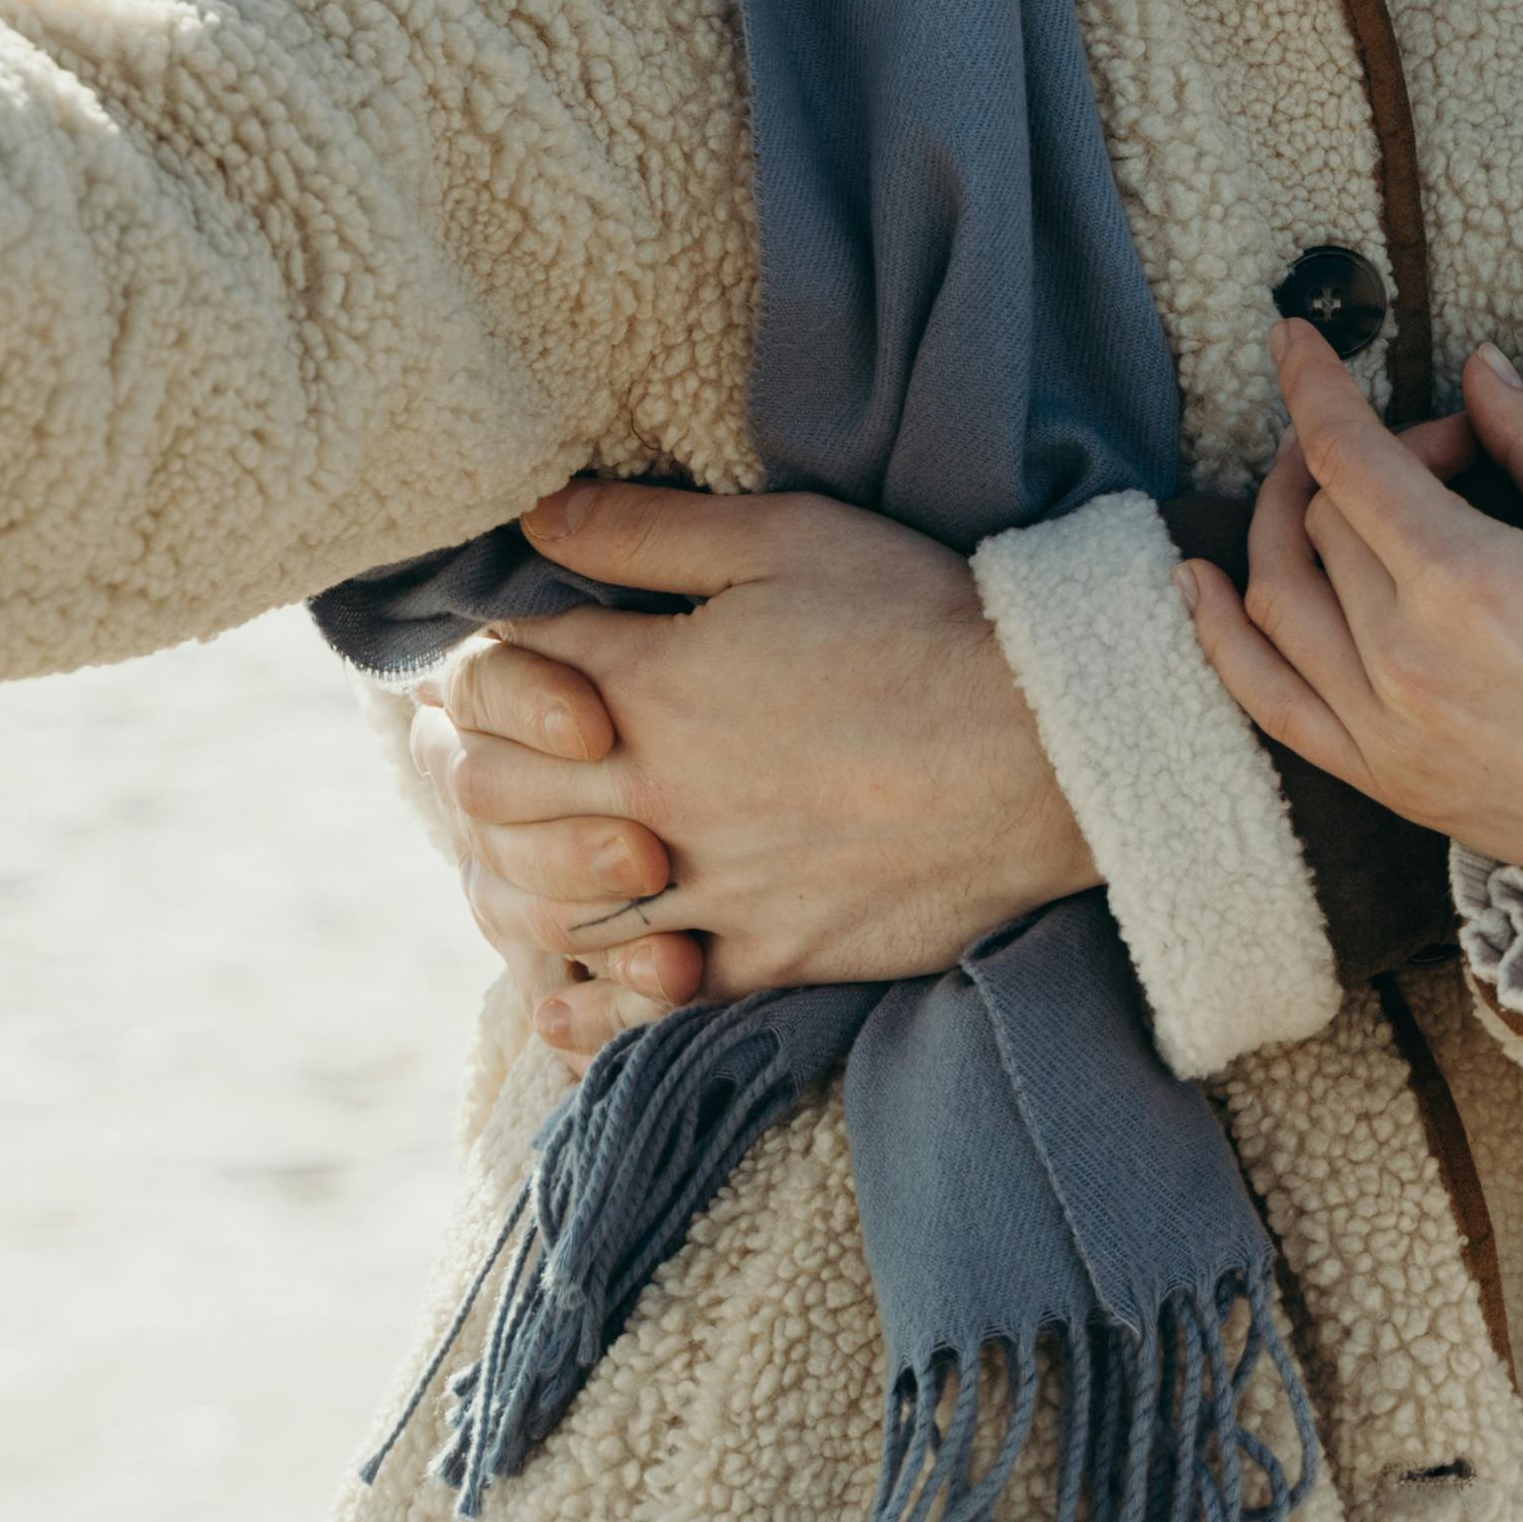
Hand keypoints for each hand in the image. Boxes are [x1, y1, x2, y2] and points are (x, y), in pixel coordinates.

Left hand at [428, 484, 1094, 1055]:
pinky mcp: (767, 960)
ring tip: (510, 859)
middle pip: (499, 794)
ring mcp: (708, 889)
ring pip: (551, 903)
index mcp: (651, 685)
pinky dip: (591, 1001)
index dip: (474, 660)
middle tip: (477, 750)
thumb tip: (533, 518)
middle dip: (475, 763)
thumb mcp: (786, 537)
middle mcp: (655, 796)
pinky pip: (646, 1003)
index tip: (475, 658)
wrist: (1047, 749)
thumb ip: (648, 532)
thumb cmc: (922, 622)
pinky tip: (561, 996)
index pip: (504, 673)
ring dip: (512, 878)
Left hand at [1183, 327, 1522, 884]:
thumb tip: (1478, 370)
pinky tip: (1201, 583)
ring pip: (1280, 596)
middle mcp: (1405, 655)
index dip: (1313, 384)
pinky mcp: (1386, 781)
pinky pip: (1270, 701)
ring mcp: (1386, 727)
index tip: (1293, 337)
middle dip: (1360, 457)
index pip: (1350, 456)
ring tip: (1323, 486)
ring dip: (1282, 524)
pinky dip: (1224, 637)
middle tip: (1444, 453)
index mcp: (1468, 579)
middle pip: (1324, 518)